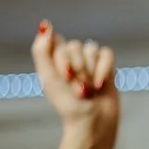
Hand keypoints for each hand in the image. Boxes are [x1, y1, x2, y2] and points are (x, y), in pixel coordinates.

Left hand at [33, 20, 119, 148]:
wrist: (92, 123)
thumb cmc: (68, 105)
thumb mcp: (48, 78)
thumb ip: (42, 51)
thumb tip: (46, 26)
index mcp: (53, 60)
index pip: (57, 41)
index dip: (62, 59)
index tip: (64, 75)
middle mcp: (71, 58)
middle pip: (75, 45)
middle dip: (77, 68)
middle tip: (77, 88)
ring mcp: (89, 62)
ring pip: (91, 49)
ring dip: (89, 73)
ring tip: (88, 91)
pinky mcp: (106, 67)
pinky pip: (106, 54)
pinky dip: (103, 70)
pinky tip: (100, 86)